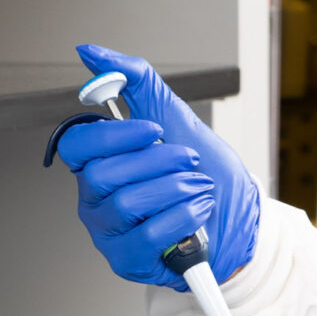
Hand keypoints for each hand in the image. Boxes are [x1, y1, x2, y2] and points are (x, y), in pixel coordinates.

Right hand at [52, 44, 259, 290]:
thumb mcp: (175, 116)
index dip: (113, 135)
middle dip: (158, 161)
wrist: (240, 217)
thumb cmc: (205, 172)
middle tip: (188, 161)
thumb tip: (93, 54)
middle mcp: (96, 198)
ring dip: (176, 189)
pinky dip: (181, 217)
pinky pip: (145, 235)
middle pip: (103, 174)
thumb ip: (135, 81)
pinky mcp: (128, 261)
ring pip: (125, 203)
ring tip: (198, 187)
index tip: (153, 130)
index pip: (76, 144)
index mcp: (99, 162)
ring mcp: (109, 232)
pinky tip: (197, 211)